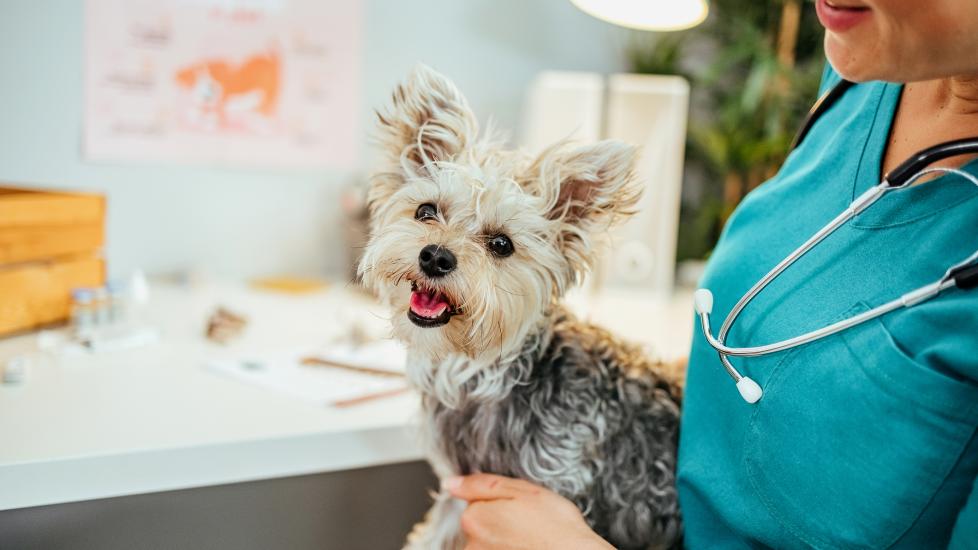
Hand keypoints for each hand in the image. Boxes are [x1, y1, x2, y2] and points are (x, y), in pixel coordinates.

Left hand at [443, 473, 613, 549]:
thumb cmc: (556, 526)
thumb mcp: (522, 490)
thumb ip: (480, 485)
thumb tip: (450, 484)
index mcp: (475, 518)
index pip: (477, 505)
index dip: (503, 503)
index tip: (522, 510)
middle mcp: (472, 546)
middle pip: (483, 528)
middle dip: (502, 525)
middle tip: (530, 527)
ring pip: (492, 544)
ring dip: (508, 541)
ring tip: (532, 541)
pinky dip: (512, 548)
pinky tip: (529, 547)